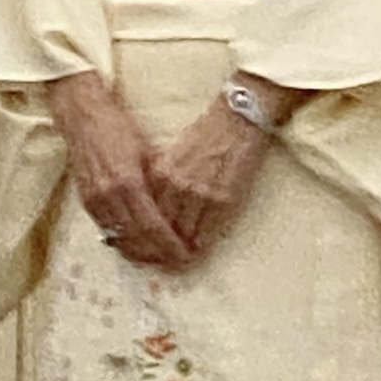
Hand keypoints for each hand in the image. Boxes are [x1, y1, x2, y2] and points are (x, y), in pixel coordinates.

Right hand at [47, 71, 195, 270]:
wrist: (82, 119)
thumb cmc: (119, 129)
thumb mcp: (147, 151)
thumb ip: (158, 182)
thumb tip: (177, 210)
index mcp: (128, 182)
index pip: (152, 226)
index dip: (169, 245)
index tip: (185, 255)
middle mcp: (108, 197)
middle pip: (136, 239)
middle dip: (158, 255)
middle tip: (177, 263)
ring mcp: (94, 201)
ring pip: (120, 240)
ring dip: (141, 253)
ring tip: (161, 260)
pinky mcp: (86, 202)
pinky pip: (107, 231)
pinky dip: (124, 243)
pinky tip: (138, 246)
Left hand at [147, 96, 269, 257]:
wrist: (237, 118)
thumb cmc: (206, 133)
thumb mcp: (173, 154)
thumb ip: (161, 179)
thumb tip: (153, 205)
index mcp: (160, 173)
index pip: (145, 213)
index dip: (143, 233)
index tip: (143, 246)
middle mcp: (175, 186)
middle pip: (160, 228)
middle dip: (159, 248)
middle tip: (161, 261)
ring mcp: (199, 194)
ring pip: (183, 234)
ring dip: (181, 251)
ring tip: (180, 262)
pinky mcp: (223, 199)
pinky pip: (208, 231)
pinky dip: (202, 244)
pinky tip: (199, 251)